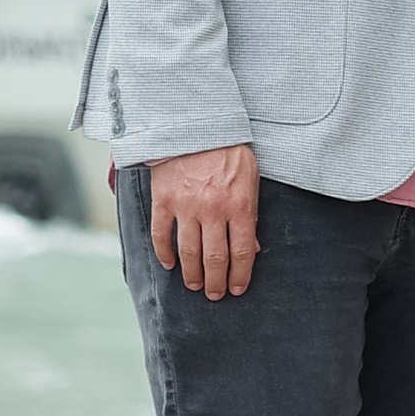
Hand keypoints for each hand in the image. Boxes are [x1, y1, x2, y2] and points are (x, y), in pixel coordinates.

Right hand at [148, 143, 258, 298]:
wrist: (195, 121)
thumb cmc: (228, 148)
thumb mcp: (250, 177)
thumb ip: (251, 212)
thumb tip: (253, 248)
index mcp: (240, 204)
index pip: (242, 252)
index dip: (240, 276)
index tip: (237, 289)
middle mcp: (213, 209)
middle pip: (216, 258)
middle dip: (216, 282)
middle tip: (215, 294)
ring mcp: (186, 205)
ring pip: (189, 252)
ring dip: (193, 274)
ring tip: (196, 285)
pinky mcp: (163, 199)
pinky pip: (161, 234)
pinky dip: (164, 253)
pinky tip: (169, 264)